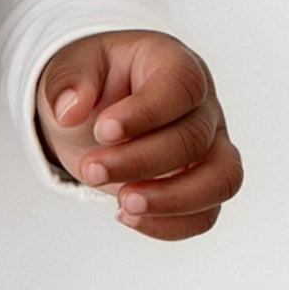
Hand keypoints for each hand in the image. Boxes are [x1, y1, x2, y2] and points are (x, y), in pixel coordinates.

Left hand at [36, 31, 241, 238]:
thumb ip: (67, 81)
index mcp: (175, 65)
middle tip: (91, 169)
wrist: (95, 114)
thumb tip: (70, 109)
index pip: (182, 86)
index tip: (103, 130)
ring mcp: (210, 147)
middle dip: (139, 161)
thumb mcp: (68, 68)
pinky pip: (205, 214)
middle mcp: (202, 106)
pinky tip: (127, 216)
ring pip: (221, 180)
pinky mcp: (201, 184)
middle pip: (194, 139)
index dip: (147, 113)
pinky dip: (169, 225)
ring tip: (123, 204)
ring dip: (171, 200)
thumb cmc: (91, 83)